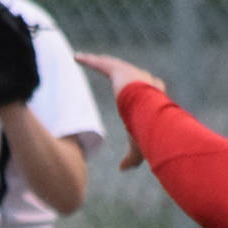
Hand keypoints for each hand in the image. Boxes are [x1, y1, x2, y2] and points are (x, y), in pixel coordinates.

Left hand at [74, 52, 164, 171]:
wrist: (151, 113)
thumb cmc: (148, 131)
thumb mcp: (139, 147)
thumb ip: (131, 158)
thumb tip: (122, 169)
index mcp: (151, 97)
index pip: (141, 91)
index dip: (133, 92)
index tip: (125, 94)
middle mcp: (143, 82)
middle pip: (127, 75)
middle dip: (117, 72)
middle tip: (108, 71)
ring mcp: (131, 74)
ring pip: (113, 67)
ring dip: (100, 63)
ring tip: (89, 60)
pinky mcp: (119, 70)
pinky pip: (101, 63)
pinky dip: (89, 60)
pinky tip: (77, 57)